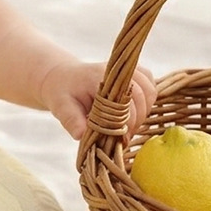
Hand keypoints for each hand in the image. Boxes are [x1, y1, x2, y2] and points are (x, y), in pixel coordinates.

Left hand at [38, 59, 155, 140]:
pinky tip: (134, 113)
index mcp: (98, 76)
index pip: (124, 100)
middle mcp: (116, 70)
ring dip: (144, 111)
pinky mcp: (133, 73)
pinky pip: (150, 86)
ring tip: (128, 126)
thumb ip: (70, 120)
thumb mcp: (60, 107)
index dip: (126, 123)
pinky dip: (148, 101)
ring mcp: (126, 70)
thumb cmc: (62, 94)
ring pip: (150, 90)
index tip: (121, 140)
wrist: (63, 79)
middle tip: (124, 136)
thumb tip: (81, 135)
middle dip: (136, 120)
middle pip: (142, 95)